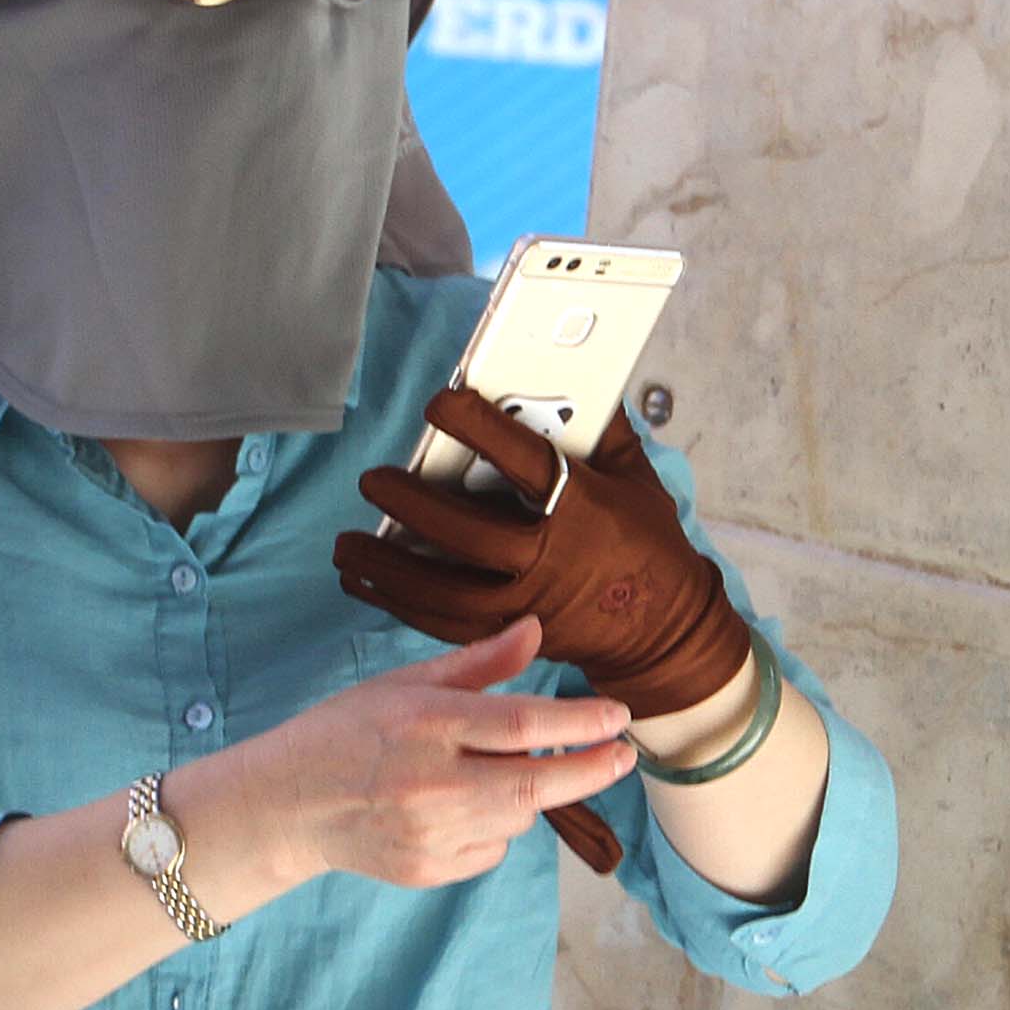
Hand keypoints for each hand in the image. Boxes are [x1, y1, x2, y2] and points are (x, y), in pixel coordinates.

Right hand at [226, 620, 635, 891]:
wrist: (288, 804)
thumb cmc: (347, 731)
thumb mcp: (404, 683)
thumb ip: (477, 664)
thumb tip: (536, 630)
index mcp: (425, 725)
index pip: (522, 725)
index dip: (580, 722)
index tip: (618, 716)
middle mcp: (431, 783)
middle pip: (537, 785)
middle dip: (592, 769)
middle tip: (624, 755)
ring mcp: (430, 833)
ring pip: (519, 818)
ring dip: (528, 794)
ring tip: (494, 771)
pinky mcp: (429, 870)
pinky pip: (493, 850)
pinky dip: (494, 828)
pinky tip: (461, 807)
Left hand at [337, 393, 750, 720]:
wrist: (664, 631)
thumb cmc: (647, 543)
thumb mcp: (637, 477)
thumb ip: (601, 427)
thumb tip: (578, 374)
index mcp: (584, 512)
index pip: (527, 463)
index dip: (480, 429)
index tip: (440, 404)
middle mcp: (550, 561)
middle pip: (469, 534)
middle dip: (413, 505)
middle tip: (372, 480)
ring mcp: (526, 606)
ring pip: (445, 592)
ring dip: (388, 568)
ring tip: (345, 544)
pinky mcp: (509, 635)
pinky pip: (444, 624)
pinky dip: (397, 604)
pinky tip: (362, 583)